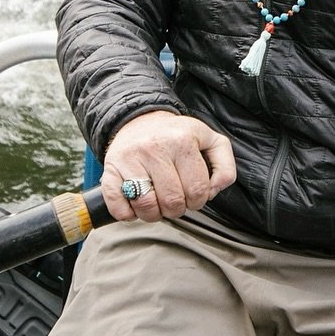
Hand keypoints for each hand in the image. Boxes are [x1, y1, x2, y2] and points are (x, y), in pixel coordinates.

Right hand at [102, 111, 236, 223]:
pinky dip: (128, 214)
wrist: (139, 121)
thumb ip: (224, 167)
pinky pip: (119, 206)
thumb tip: (214, 191)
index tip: (192, 194)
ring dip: (154, 214)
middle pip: (172, 202)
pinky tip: (136, 203)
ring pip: (146, 207)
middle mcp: (155, 147)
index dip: (198, 200)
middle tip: (174, 199)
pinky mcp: (110, 169)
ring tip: (156, 202)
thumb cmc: (177, 137)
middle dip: (177, 209)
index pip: (198, 190)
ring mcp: (130, 159)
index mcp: (183, 141)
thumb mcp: (209, 141)